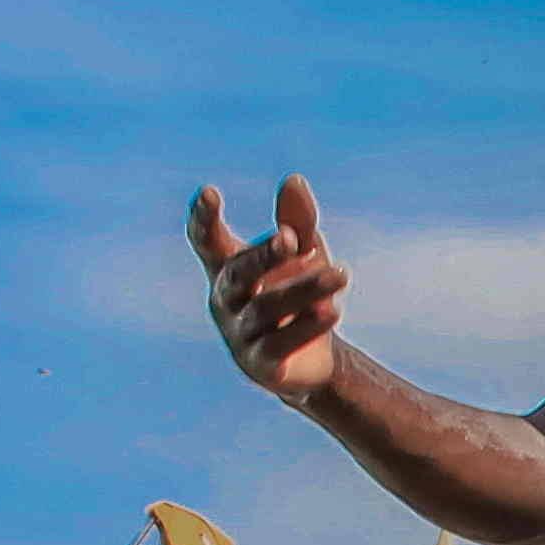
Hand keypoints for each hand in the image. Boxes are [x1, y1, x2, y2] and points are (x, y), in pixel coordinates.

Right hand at [194, 173, 346, 405]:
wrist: (312, 360)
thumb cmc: (298, 294)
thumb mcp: (303, 254)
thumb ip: (297, 221)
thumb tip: (294, 180)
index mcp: (228, 267)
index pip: (206, 241)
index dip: (203, 219)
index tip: (210, 192)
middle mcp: (225, 299)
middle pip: (239, 273)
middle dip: (264, 255)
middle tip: (291, 238)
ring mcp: (239, 333)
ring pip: (267, 308)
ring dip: (305, 289)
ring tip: (341, 274)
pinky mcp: (262, 364)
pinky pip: (281, 343)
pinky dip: (306, 327)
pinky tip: (332, 310)